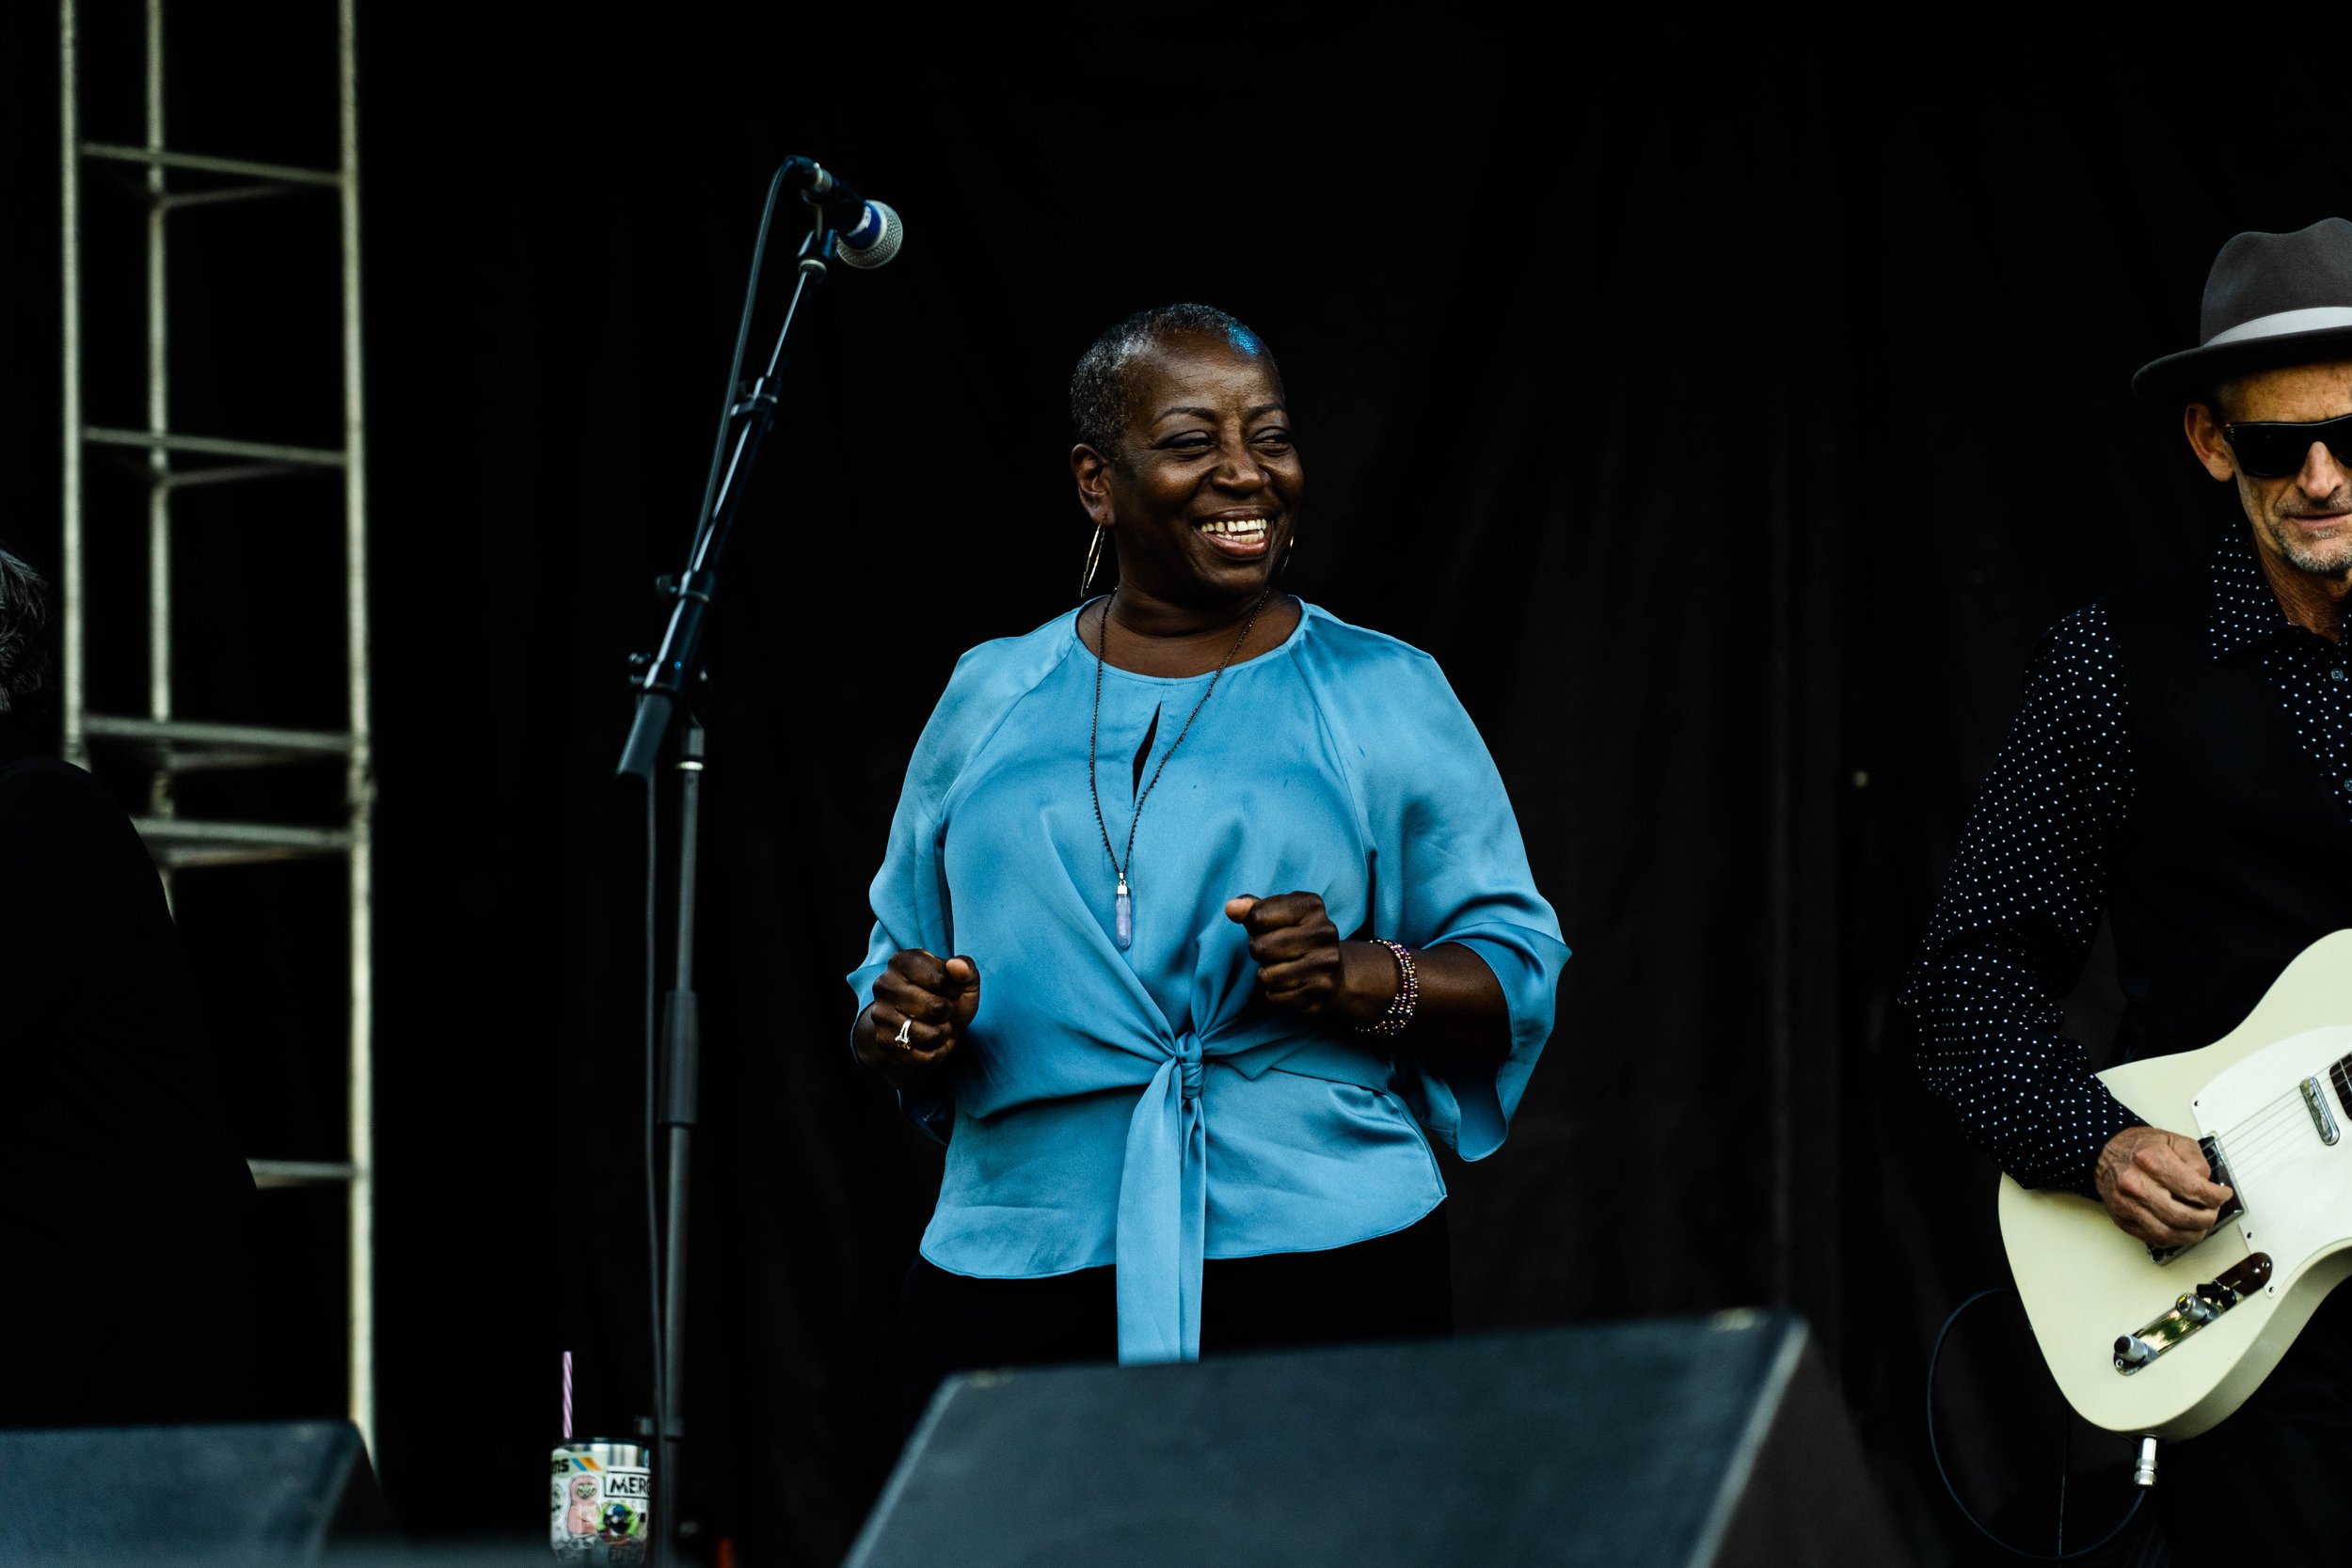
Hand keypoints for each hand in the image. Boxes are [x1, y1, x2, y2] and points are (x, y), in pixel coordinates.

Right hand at [856, 949, 979, 1091]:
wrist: (922, 1027)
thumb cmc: (945, 998)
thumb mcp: (962, 980)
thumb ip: (966, 968)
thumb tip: (958, 967)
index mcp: (901, 961)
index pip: (940, 978)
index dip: (955, 989)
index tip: (950, 991)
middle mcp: (884, 985)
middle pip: (935, 1008)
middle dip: (948, 1012)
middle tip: (943, 1010)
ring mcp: (881, 1015)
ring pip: (930, 1035)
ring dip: (943, 1033)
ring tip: (937, 1025)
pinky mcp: (884, 1042)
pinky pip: (925, 1056)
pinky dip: (936, 1052)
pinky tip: (929, 1042)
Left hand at [1223, 892, 1389, 1025]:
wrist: (1335, 973)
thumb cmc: (1295, 938)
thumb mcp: (1277, 915)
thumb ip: (1252, 908)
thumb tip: (1231, 908)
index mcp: (1312, 907)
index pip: (1257, 916)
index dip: (1254, 925)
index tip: (1268, 928)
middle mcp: (1324, 932)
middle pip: (1260, 947)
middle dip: (1258, 952)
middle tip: (1274, 952)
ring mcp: (1325, 963)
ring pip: (1266, 976)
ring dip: (1266, 975)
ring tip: (1282, 969)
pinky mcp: (1321, 992)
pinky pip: (1274, 997)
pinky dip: (1275, 994)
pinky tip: (1290, 985)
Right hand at [2094, 1125, 2233, 1248]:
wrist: (2104, 1153)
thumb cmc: (2138, 1147)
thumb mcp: (2174, 1140)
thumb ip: (2197, 1160)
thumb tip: (2209, 1184)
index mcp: (2150, 1161)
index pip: (2194, 1189)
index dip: (2216, 1197)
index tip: (2223, 1195)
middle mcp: (2135, 1184)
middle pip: (2183, 1217)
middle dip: (2207, 1218)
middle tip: (2213, 1211)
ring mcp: (2127, 1205)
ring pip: (2170, 1234)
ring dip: (2193, 1233)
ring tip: (2201, 1224)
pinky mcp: (2123, 1220)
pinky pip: (2155, 1239)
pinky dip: (2176, 1238)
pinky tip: (2183, 1229)